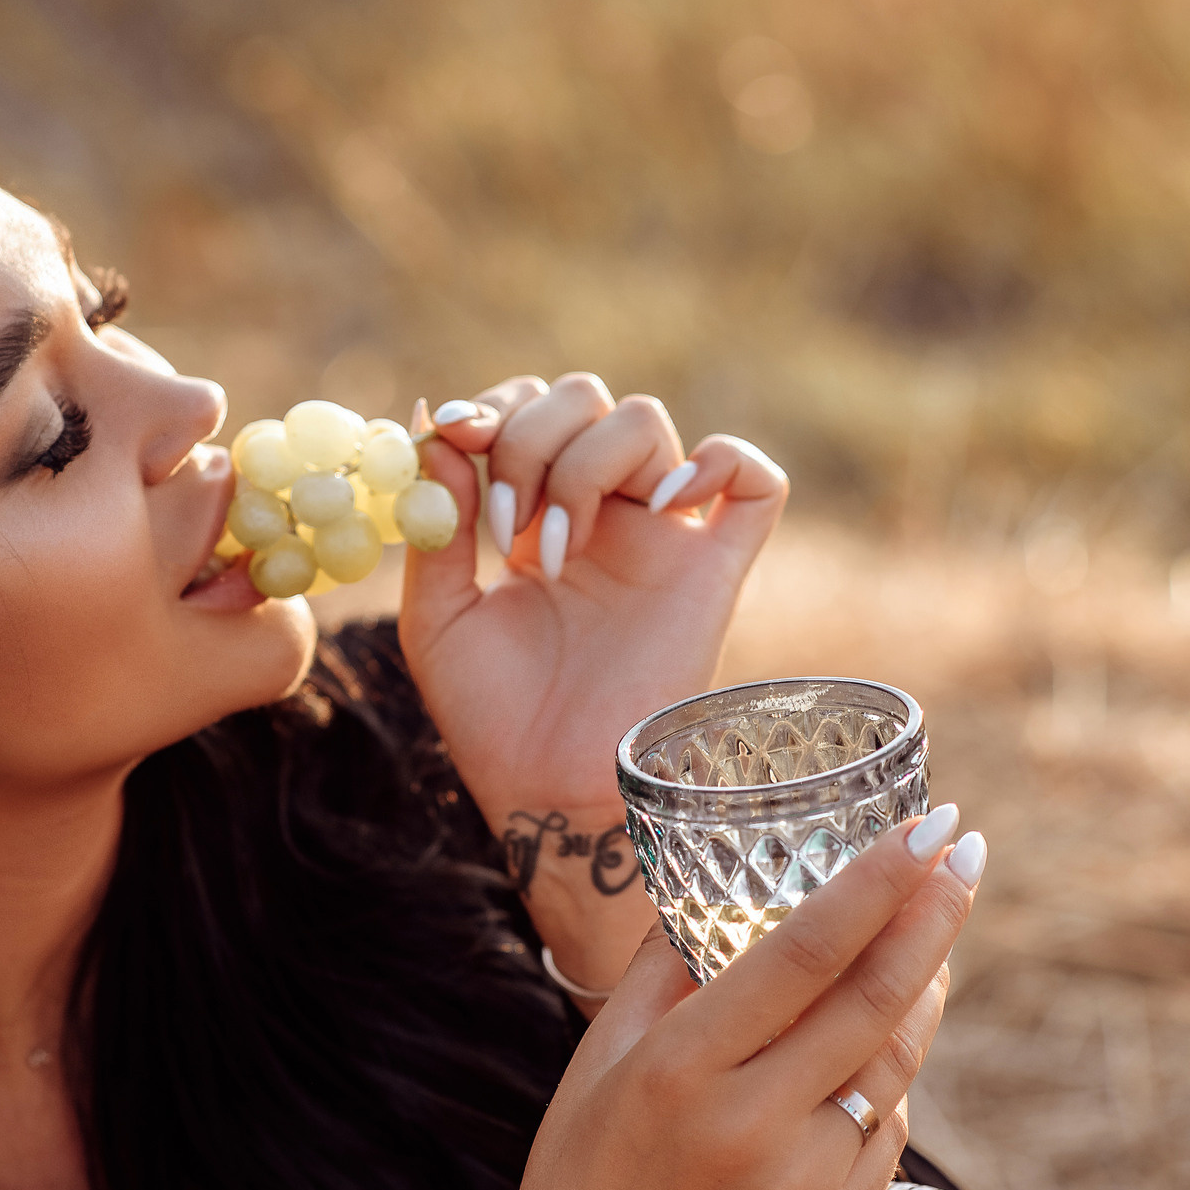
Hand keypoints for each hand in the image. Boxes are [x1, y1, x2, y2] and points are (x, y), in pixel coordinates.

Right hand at [373, 808, 984, 1189]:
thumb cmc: (583, 1172)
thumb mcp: (600, 1057)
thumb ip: (663, 969)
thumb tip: (721, 885)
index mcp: (681, 1068)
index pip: (802, 954)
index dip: (875, 884)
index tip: (927, 827)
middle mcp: (748, 1124)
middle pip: (874, 999)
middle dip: (934, 914)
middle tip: (969, 850)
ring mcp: (801, 1183)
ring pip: (894, 1065)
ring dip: (927, 990)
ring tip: (937, 935)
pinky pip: (885, 1132)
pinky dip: (889, 1080)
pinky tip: (873, 1050)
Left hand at [398, 375, 787, 985]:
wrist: (549, 792)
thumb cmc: (492, 718)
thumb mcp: (436, 614)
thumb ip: (435, 520)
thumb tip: (431, 419)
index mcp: (542, 514)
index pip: (529, 407)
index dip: (495, 406)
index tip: (454, 436)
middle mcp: (607, 515)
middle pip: (587, 397)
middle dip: (531, 440)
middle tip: (502, 523)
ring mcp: (664, 538)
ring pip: (650, 422)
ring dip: (584, 464)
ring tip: (552, 552)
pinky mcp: (716, 573)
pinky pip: (758, 482)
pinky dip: (718, 462)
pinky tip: (657, 507)